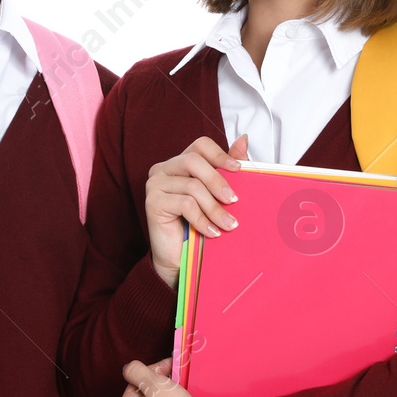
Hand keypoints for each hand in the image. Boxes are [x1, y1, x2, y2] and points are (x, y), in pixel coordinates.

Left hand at [117, 358, 193, 396]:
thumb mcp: (154, 384)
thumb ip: (136, 371)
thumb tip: (130, 368)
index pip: (136, 380)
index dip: (154, 370)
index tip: (169, 366)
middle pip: (145, 392)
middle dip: (160, 382)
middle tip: (176, 377)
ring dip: (167, 393)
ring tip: (181, 389)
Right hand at [145, 135, 247, 287]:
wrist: (179, 257)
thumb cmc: (199, 224)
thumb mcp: (217, 195)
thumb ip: (227, 168)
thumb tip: (243, 139)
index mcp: (180, 163)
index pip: (199, 145)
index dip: (220, 154)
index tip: (239, 170)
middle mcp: (164, 168)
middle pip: (194, 161)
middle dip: (218, 182)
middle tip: (234, 201)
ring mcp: (155, 184)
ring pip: (192, 186)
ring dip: (214, 208)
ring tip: (228, 225)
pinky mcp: (152, 202)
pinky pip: (184, 204)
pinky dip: (202, 219)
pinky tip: (211, 232)